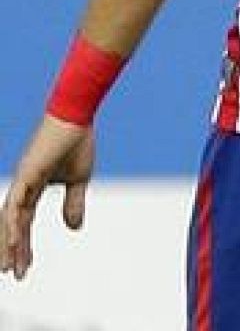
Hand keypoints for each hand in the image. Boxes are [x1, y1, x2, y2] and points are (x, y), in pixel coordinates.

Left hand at [0, 116, 94, 279]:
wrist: (76, 115)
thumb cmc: (77, 141)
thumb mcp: (79, 179)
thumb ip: (73, 203)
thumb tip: (74, 229)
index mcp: (33, 186)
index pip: (24, 221)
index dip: (24, 245)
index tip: (25, 267)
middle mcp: (22, 186)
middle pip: (11, 225)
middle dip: (11, 251)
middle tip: (12, 274)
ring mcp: (22, 180)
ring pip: (8, 220)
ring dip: (8, 244)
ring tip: (8, 267)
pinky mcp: (26, 175)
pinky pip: (15, 206)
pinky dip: (12, 226)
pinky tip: (14, 243)